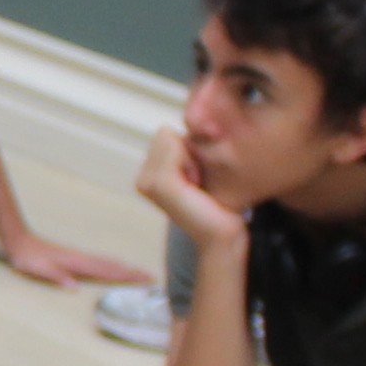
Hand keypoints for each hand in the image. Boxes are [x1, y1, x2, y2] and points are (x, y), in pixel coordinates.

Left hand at [0, 231, 151, 290]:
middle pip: (112, 266)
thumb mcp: (38, 269)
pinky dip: (112, 266)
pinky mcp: (75, 257)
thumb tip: (75, 286)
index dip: (126, 275)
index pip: (106, 270)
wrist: (19, 241)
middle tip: (152, 278)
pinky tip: (115, 268)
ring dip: (125, 268)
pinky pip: (99, 262)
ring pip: (107, 263)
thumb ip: (56, 276)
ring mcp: (79, 256)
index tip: (144, 279)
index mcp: (76, 262)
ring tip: (141, 274)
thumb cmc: (27, 258)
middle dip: (132, 272)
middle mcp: (81, 258)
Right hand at [132, 120, 244, 254]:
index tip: (199, 177)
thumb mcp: (199, 171)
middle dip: (188, 150)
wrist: (223, 236)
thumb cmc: (219, 205)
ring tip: (198, 185)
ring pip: (169, 138)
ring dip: (192, 156)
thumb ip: (186, 150)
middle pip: (164, 134)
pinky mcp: (158, 184)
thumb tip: (188, 129)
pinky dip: (192, 160)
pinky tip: (197, 186)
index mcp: (148, 175)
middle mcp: (141, 179)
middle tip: (199, 182)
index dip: (188, 149)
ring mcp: (146, 182)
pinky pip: (175, 147)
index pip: (164, 134)